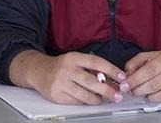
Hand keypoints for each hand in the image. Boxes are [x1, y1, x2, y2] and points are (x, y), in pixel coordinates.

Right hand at [10, 50, 125, 104]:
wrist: (38, 71)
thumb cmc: (62, 66)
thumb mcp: (75, 61)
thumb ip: (91, 68)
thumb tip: (112, 80)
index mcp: (73, 58)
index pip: (96, 62)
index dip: (111, 69)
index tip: (122, 77)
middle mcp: (66, 69)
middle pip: (91, 81)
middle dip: (107, 90)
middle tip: (117, 95)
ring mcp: (60, 82)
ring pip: (84, 95)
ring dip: (96, 99)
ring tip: (101, 99)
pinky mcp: (56, 95)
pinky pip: (76, 101)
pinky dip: (83, 102)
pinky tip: (85, 99)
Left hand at [121, 50, 160, 108]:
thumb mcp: (147, 57)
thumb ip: (134, 64)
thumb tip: (127, 76)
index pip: (149, 70)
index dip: (135, 79)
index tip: (125, 86)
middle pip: (156, 84)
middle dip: (140, 90)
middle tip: (133, 92)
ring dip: (151, 97)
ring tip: (146, 94)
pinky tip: (160, 97)